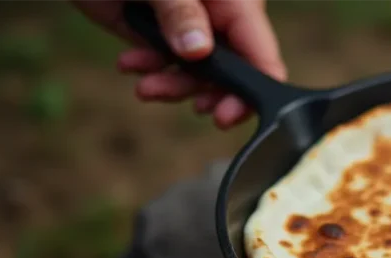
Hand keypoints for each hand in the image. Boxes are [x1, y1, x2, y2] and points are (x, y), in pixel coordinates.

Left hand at [70, 0, 287, 128]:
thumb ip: (180, 12)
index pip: (260, 50)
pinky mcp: (169, 40)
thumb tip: (198, 51)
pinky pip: (172, 69)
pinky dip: (152, 74)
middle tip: (198, 108)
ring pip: (201, 77)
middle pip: (237, 72)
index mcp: (237, 2)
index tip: (230, 114)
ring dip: (174, 86)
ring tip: (145, 88)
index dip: (254, 87)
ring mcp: (196, 31)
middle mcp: (222, 20)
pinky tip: (129, 64)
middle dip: (211, 92)